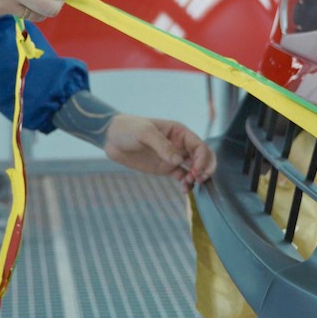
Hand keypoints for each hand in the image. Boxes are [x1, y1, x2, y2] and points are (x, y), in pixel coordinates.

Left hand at [102, 115, 216, 192]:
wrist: (111, 138)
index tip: (196, 171)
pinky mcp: (165, 168)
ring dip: (197, 177)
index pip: (199, 146)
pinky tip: (185, 189)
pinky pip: (182, 176)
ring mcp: (173, 158)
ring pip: (195, 168)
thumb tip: (178, 160)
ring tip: (189, 184)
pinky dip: (187, 183)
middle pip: (202, 157)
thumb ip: (162, 145)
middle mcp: (179, 145)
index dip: (202, 158)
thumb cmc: (128, 128)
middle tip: (199, 178)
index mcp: (179, 132)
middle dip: (206, 168)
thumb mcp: (144, 133)